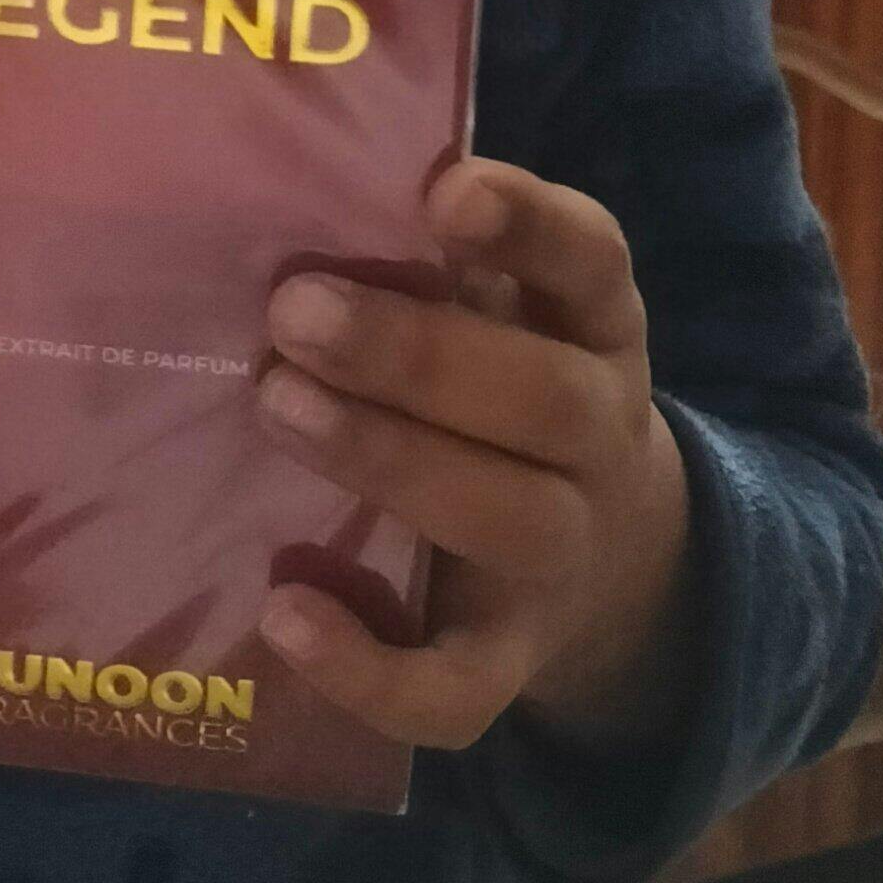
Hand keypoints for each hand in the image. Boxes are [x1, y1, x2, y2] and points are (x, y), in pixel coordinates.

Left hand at [254, 157, 694, 757]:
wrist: (604, 555)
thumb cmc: (502, 388)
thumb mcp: (503, 310)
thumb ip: (423, 261)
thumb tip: (281, 204)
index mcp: (594, 328)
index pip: (589, 262)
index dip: (529, 225)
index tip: (448, 195)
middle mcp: (598, 435)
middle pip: (543, 400)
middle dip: (415, 353)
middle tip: (292, 310)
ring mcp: (562, 555)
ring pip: (507, 519)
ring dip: (389, 462)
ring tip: (277, 407)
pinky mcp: (509, 658)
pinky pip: (457, 687)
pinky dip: (370, 666)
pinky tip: (286, 612)